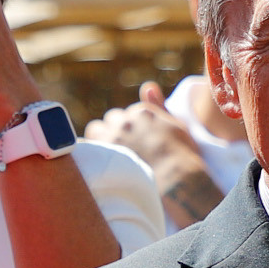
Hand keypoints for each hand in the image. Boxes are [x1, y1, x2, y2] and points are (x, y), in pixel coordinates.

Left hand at [88, 99, 220, 225]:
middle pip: (111, 119)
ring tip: (109, 155)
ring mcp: (112, 136)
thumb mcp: (177, 126)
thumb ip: (160, 106)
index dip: (131, 128)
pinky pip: (85, 146)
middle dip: (114, 129)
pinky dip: (89, 152)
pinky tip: (95, 162)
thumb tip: (146, 86)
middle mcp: (125, 120)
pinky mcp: (102, 154)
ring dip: (100, 138)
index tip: (137, 141)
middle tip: (122, 149)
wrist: (176, 181)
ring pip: (95, 129)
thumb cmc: (182, 157)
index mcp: (143, 112)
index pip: (128, 114)